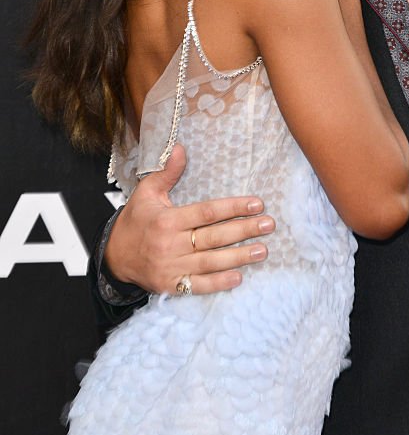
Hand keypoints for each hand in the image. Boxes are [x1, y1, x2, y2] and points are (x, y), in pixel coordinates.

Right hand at [104, 144, 275, 294]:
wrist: (113, 257)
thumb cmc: (135, 221)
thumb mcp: (146, 192)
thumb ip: (167, 172)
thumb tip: (180, 147)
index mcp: (167, 219)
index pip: (207, 212)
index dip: (233, 208)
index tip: (257, 204)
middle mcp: (170, 244)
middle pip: (213, 237)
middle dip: (243, 230)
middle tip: (268, 224)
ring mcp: (170, 267)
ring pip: (210, 262)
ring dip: (239, 257)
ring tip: (262, 250)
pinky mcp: (170, 286)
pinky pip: (197, 286)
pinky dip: (218, 283)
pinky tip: (238, 277)